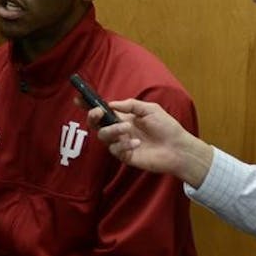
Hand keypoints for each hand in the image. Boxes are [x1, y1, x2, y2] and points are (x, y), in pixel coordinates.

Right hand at [88, 98, 212, 187]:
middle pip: (96, 124)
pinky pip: (115, 150)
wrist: (178, 147)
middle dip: (93, 117)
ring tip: (128, 129)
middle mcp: (119, 129)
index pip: (102, 110)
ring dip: (113, 130)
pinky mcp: (125, 156)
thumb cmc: (166, 127)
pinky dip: (124, 145)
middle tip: (99, 113)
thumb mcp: (150, 109)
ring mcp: (121, 143)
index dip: (88, 105)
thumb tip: (111, 104)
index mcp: (123, 116)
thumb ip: (130, 105)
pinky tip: (137, 144)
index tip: (78, 99)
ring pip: (103, 136)